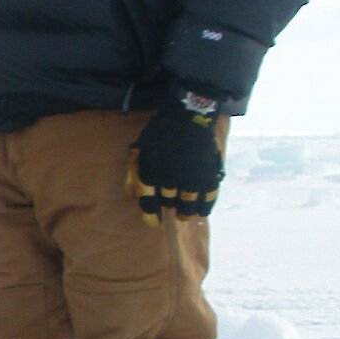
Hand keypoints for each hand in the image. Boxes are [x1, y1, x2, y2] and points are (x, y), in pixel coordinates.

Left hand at [129, 87, 224, 224]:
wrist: (188, 116)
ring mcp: (191, 178)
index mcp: (150, 173)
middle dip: (169, 204)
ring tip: (184, 214)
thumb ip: (134, 174)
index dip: (150, 215)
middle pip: (168, 203)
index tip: (154, 223)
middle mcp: (170, 179)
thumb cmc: (159, 133)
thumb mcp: (139, 150)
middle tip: (171, 203)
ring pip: (187, 205)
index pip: (149, 202)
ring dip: (185, 211)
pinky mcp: (208, 175)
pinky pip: (208, 198)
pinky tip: (202, 210)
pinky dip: (205, 206)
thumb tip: (131, 197)